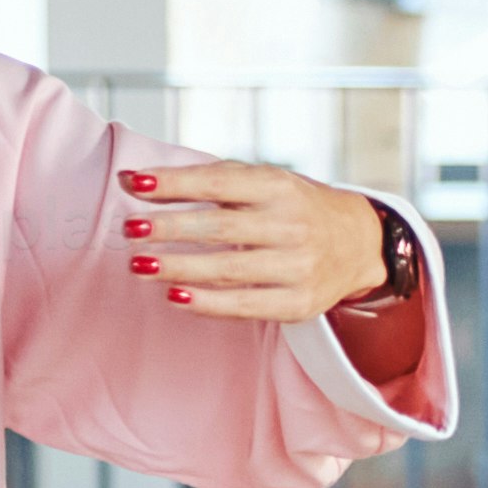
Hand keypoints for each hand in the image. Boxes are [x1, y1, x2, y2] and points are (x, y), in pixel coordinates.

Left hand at [120, 155, 388, 316]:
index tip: (134, 184)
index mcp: (279, 187)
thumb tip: (132, 182)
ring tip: (139, 264)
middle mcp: (293, 225)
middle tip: (129, 230)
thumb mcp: (259, 183)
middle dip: (170, 229)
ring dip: (179, 268)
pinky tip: (174, 295)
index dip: (175, 183)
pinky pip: (246, 305)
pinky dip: (207, 302)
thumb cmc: (292, 208)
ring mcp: (299, 266)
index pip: (219, 183)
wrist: (358, 243)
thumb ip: (202, 182)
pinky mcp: (299, 302)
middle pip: (222, 229)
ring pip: (230, 270)